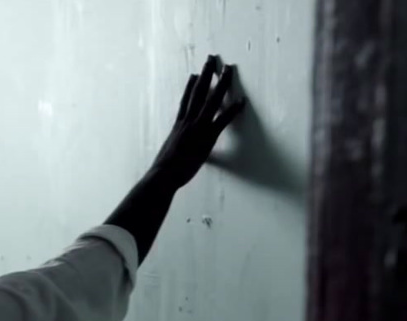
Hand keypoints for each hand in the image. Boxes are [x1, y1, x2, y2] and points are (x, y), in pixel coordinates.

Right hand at [150, 55, 244, 189]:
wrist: (163, 174)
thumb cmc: (164, 170)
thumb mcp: (168, 154)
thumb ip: (176, 148)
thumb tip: (176, 151)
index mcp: (178, 126)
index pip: (185, 101)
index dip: (190, 87)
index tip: (195, 75)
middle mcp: (188, 121)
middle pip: (198, 92)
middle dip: (206, 75)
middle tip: (211, 59)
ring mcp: (198, 127)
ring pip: (211, 100)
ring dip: (221, 83)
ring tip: (227, 68)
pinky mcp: (207, 136)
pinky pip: (223, 119)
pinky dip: (233, 109)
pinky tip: (243, 100)